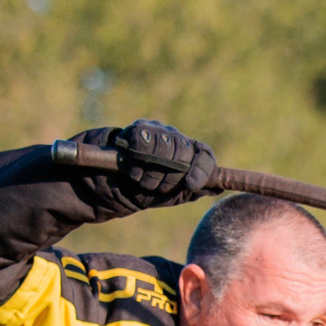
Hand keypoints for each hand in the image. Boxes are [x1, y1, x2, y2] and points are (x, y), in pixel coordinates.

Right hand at [95, 120, 216, 207]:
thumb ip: (192, 190)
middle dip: (170, 178)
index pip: (204, 154)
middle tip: (155, 187)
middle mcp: (174, 139)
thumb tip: (219, 187)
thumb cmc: (140, 191)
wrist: (106, 185)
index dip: (201, 170)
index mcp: (187, 154)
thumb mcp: (169, 195)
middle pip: (185, 153)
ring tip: (141, 181)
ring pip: (165, 149)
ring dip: (152, 174)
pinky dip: (137, 164)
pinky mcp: (136, 130)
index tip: (190, 185)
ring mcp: (156, 132)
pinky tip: (131, 171)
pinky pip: (144, 144)